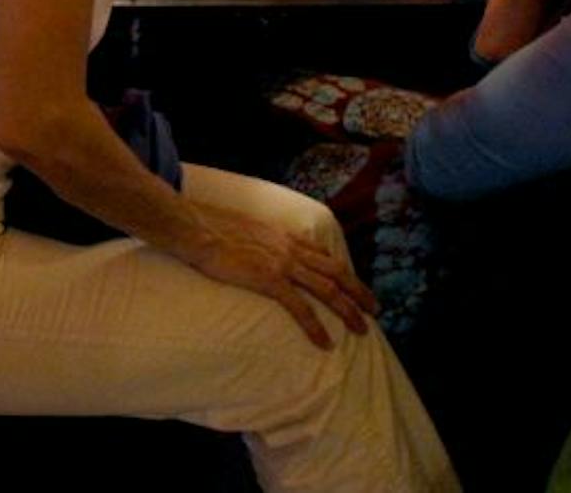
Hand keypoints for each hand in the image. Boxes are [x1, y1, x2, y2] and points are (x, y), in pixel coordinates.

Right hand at [178, 203, 375, 348]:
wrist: (196, 228)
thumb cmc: (210, 228)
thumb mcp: (245, 228)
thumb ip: (260, 240)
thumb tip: (260, 249)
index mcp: (284, 236)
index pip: (323, 254)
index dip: (343, 271)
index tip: (355, 285)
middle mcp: (290, 248)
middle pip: (336, 271)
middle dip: (358, 291)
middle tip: (374, 310)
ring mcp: (282, 264)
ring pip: (327, 289)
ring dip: (348, 310)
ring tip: (361, 330)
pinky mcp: (269, 280)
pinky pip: (301, 308)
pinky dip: (316, 326)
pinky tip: (325, 342)